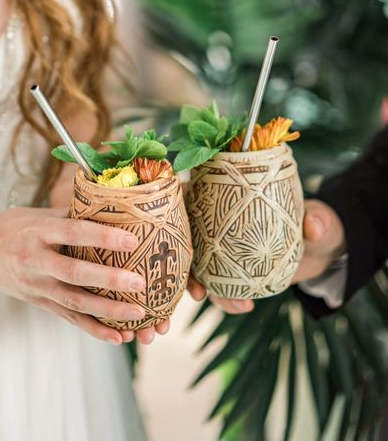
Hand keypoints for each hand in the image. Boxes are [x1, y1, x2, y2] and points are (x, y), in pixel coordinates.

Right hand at [0, 207, 165, 345]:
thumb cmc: (16, 225)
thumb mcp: (41, 214)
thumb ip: (74, 214)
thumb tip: (115, 206)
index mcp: (38, 232)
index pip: (73, 233)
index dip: (102, 236)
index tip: (132, 240)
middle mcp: (36, 261)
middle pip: (74, 273)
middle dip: (108, 280)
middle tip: (140, 283)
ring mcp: (36, 286)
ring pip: (74, 302)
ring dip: (107, 311)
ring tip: (138, 314)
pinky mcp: (39, 302)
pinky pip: (69, 318)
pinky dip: (93, 329)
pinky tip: (117, 337)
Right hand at [187, 199, 345, 314]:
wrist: (322, 251)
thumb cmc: (315, 222)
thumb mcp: (319, 218)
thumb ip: (316, 219)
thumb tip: (313, 227)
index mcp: (227, 190)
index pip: (191, 192)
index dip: (176, 207)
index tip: (179, 226)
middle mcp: (216, 216)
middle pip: (183, 234)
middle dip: (178, 258)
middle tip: (194, 283)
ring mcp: (219, 244)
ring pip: (193, 263)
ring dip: (194, 284)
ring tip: (215, 300)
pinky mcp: (227, 268)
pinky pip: (216, 283)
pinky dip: (222, 297)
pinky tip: (241, 307)